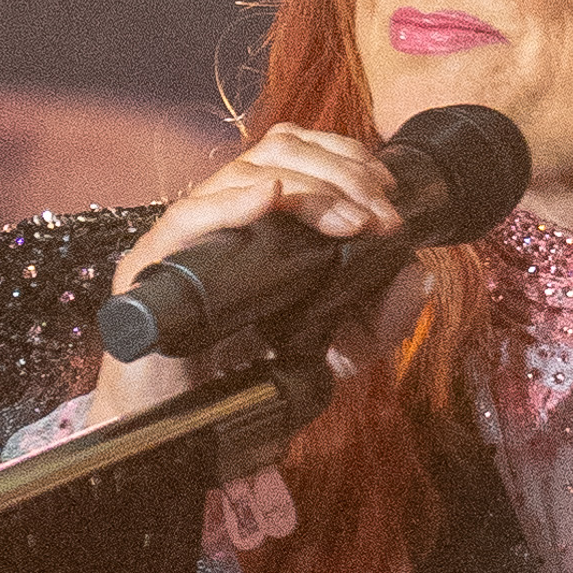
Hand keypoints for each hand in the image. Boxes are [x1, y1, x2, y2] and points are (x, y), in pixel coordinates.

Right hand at [90, 125, 425, 421]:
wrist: (181, 422)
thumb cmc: (248, 375)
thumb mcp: (335, 352)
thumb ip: (380, 320)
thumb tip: (419, 273)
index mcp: (257, 217)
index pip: (295, 150)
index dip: (344, 155)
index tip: (387, 189)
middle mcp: (221, 213)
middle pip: (277, 151)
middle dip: (340, 174)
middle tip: (379, 214)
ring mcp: (186, 235)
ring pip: (243, 173)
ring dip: (307, 188)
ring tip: (350, 219)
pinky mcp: (153, 263)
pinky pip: (190, 216)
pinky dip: (234, 201)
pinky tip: (270, 198)